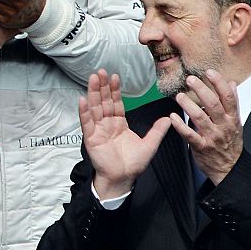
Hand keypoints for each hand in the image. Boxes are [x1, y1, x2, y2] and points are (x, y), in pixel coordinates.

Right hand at [82, 69, 170, 198]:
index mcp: (119, 124)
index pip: (116, 103)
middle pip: (104, 101)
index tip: (115, 76)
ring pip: (94, 107)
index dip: (115, 90)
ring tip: (93, 78)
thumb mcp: (149, 144)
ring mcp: (98, 129)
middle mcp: (107, 124)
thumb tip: (168, 118)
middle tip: (101, 71)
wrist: (123, 178)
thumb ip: (157, 131)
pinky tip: (82, 100)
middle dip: (102, 86)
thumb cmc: (134, 163)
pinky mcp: (90, 137)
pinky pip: (86, 122)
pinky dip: (84, 111)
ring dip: (93, 93)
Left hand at [174, 70, 244, 185]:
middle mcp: (223, 126)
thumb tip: (231, 83)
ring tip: (179, 96)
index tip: (209, 72)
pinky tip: (172, 116)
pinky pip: (189, 135)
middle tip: (190, 79)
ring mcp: (212, 137)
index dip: (219, 83)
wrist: (229, 168)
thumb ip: (231, 103)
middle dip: (202, 90)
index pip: (228, 98)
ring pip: (200, 118)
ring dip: (188, 105)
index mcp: (232, 118)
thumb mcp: (235, 122)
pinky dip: (180, 125)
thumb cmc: (229, 142)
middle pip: (213, 105)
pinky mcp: (201, 146)